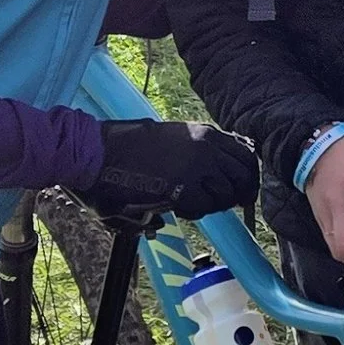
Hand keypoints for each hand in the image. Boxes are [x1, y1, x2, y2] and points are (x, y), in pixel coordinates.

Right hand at [86, 119, 259, 219]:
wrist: (96, 152)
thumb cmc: (126, 147)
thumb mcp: (172, 138)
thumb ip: (198, 153)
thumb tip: (219, 174)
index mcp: (204, 132)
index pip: (246, 153)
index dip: (246, 175)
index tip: (239, 188)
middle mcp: (207, 146)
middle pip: (245, 175)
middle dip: (237, 193)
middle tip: (220, 204)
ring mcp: (198, 165)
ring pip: (227, 193)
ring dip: (212, 205)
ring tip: (189, 204)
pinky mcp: (184, 187)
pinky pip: (205, 207)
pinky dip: (194, 212)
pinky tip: (175, 207)